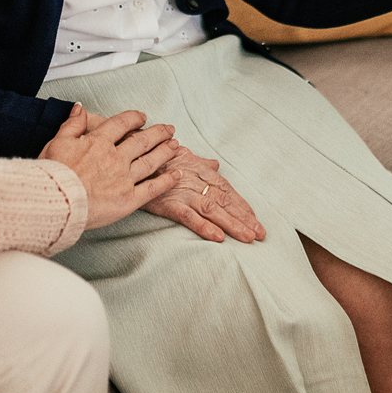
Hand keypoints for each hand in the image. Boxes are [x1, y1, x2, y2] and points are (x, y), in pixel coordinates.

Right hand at [38, 104, 180, 229]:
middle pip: (142, 141)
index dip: (134, 118)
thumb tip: (80, 107)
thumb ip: (72, 124)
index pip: (121, 124)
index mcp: (99, 142)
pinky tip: (176, 174)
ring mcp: (124, 178)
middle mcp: (115, 157)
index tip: (142, 117)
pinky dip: (166, 181)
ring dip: (165, 151)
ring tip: (176, 145)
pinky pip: (152, 188)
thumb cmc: (53, 174)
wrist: (55, 202)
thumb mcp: (57, 142)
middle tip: (169, 129)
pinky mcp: (128, 199)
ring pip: (151, 161)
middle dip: (158, 133)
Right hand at [143, 147, 265, 243]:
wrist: (131, 155)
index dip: (242, 206)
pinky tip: (218, 237)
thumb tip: (215, 163)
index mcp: (202, 171)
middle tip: (260, 234)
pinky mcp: (168, 202)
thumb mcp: (182, 155)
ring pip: (213, 210)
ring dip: (232, 224)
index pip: (228, 191)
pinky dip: (204, 226)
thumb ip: (201, 162)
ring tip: (248, 238)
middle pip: (225, 202)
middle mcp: (196, 181)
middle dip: (244, 219)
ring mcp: (183, 192)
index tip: (255, 220)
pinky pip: (189, 216)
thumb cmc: (157, 156)